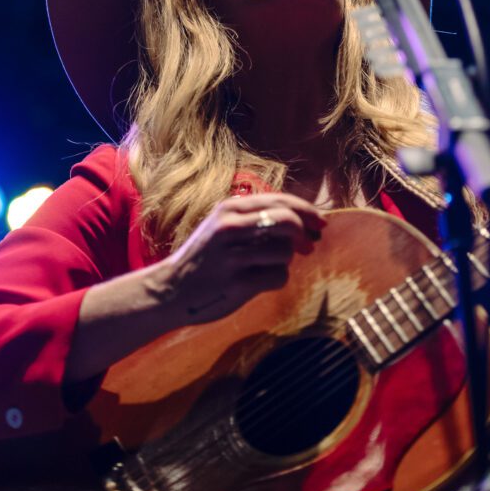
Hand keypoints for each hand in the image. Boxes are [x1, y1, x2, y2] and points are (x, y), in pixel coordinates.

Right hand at [158, 192, 324, 325]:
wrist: (169, 289)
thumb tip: (304, 221)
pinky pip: (278, 276)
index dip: (306, 211)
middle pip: (288, 222)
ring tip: (265, 266)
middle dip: (303, 234)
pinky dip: (276, 279)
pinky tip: (258, 282)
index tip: (320, 222)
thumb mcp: (222, 226)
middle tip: (308, 246)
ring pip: (286, 252)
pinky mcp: (238, 283)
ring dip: (285, 261)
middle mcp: (230, 228)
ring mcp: (233, 256)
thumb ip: (256, 218)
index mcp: (229, 209)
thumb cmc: (204, 258)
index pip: (280, 201)